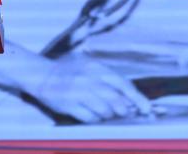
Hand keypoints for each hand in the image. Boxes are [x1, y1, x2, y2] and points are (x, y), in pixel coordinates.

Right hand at [28, 54, 151, 122]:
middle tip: (123, 113)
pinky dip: (95, 120)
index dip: (137, 98)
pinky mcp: (69, 104)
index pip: (123, 84)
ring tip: (104, 113)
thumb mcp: (89, 67)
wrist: (40, 74)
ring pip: (105, 111)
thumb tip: (130, 100)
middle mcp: (89, 79)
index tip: (146, 109)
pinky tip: (93, 117)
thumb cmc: (68, 72)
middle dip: (124, 111)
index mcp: (96, 68)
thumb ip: (108, 80)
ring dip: (109, 116)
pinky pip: (90, 118)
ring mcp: (78, 92)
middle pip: (116, 101)